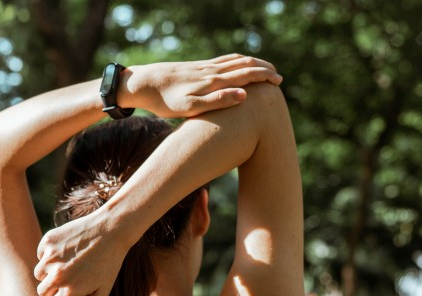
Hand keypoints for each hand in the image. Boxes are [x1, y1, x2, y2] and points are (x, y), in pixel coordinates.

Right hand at [33, 210, 128, 295]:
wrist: (111, 229)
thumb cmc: (109, 262)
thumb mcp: (104, 290)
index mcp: (70, 290)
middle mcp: (58, 275)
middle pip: (42, 292)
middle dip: (52, 289)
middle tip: (68, 278)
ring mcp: (51, 257)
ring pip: (39, 273)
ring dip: (50, 271)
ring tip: (68, 262)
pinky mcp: (49, 240)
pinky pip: (41, 254)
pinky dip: (50, 254)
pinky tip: (67, 248)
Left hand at [122, 53, 281, 117]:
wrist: (143, 84)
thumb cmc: (165, 102)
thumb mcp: (190, 108)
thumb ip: (218, 101)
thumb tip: (244, 94)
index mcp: (213, 81)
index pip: (246, 74)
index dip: (265, 77)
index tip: (278, 83)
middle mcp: (211, 71)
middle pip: (244, 64)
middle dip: (264, 69)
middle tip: (278, 78)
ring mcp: (204, 67)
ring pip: (235, 60)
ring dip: (253, 64)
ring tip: (264, 70)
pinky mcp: (197, 67)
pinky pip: (223, 61)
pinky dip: (238, 61)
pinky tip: (238, 66)